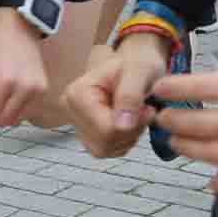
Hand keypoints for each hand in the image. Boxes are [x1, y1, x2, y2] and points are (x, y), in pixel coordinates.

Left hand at [0, 9, 49, 126]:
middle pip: (2, 120)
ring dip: (2, 111)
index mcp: (4, 80)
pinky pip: (25, 111)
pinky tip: (9, 90)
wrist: (18, 26)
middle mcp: (24, 87)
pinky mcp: (43, 90)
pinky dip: (14, 107)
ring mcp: (37, 90)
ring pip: (14, 119)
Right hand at [66, 32, 175, 158]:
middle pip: (104, 143)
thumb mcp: (139, 73)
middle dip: (131, 132)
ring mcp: (76, 124)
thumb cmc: (136, 65)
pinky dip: (123, 141)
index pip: (106, 130)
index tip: (147, 108)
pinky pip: (106, 151)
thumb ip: (130, 96)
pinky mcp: (85, 134)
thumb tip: (122, 125)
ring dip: (128, 137)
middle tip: (145, 111)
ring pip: (105, 150)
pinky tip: (129, 122)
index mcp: (76, 94)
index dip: (133, 125)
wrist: (134, 66)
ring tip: (136, 114)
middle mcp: (70, 110)